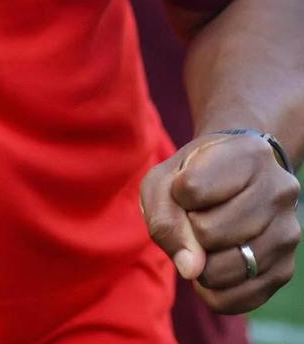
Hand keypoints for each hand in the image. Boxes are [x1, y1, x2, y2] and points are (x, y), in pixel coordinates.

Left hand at [141, 132, 300, 313]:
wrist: (236, 181)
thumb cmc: (193, 176)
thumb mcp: (165, 179)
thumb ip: (164, 216)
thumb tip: (191, 269)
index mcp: (250, 153)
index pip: (192, 188)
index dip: (177, 192)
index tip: (188, 185)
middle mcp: (279, 190)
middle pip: (208, 232)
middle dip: (189, 228)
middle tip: (200, 214)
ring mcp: (288, 232)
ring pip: (223, 269)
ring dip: (200, 262)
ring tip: (207, 239)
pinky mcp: (286, 269)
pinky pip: (237, 298)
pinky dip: (212, 290)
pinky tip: (213, 266)